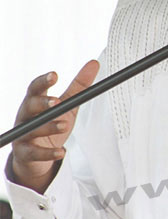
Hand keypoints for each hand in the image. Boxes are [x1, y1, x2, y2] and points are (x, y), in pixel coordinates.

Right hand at [10, 60, 99, 193]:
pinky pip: (33, 153)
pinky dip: (47, 153)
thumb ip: (79, 86)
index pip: (34, 89)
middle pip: (29, 106)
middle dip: (42, 103)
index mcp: (35, 102)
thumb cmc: (50, 124)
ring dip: (48, 127)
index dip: (43, 81)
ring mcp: (22, 135)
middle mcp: (25, 117)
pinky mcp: (24, 153)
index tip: (55, 75)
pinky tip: (61, 152)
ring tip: (64, 125)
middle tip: (57, 101)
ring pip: (31, 129)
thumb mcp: (67, 105)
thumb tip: (94, 63)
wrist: (36, 156)